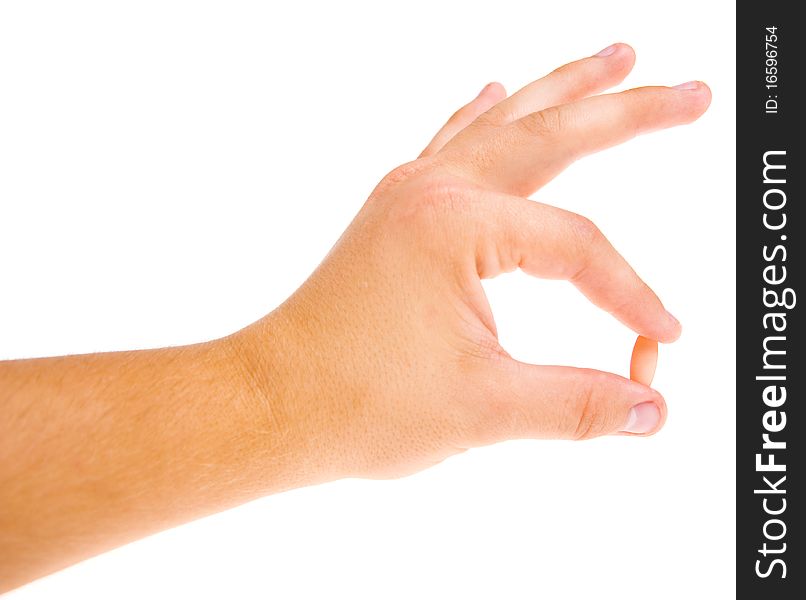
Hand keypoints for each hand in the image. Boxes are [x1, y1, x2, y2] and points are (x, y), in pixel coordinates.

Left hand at [236, 43, 710, 479]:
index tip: (659, 342)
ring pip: (504, 126)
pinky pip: (451, 144)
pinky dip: (486, 118)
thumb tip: (649, 411)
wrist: (271, 403)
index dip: (629, 294)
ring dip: (561, 93)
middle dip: (626, 111)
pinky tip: (498, 94)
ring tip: (614, 58)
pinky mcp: (396, 214)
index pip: (576, 247)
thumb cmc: (355, 403)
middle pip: (552, 136)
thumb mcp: (482, 409)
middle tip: (690, 93)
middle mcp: (433, 190)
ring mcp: (410, 194)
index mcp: (457, 224)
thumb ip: (576, 405)